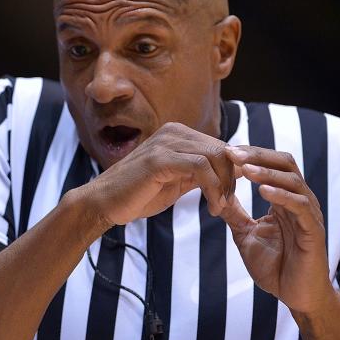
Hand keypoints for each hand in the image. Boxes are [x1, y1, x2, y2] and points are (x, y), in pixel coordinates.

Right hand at [83, 122, 236, 225]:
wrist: (104, 203)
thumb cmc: (139, 194)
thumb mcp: (177, 181)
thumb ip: (201, 173)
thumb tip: (235, 172)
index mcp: (177, 134)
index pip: (220, 146)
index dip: (233, 171)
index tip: (233, 196)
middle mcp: (173, 132)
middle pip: (222, 149)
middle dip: (231, 179)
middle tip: (228, 203)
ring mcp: (165, 142)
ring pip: (215, 156)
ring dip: (224, 185)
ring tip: (219, 207)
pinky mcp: (159, 158)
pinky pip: (200, 167)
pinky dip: (213, 188)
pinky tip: (211, 207)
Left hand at [220, 145, 333, 314]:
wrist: (296, 296)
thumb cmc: (276, 267)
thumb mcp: (246, 235)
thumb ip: (234, 213)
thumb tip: (214, 193)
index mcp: (284, 200)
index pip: (271, 165)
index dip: (250, 156)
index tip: (224, 151)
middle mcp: (299, 201)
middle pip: (284, 164)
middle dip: (257, 155)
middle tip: (232, 152)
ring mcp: (308, 214)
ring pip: (293, 181)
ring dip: (267, 172)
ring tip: (244, 168)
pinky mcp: (313, 230)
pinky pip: (300, 206)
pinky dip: (282, 196)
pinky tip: (263, 191)